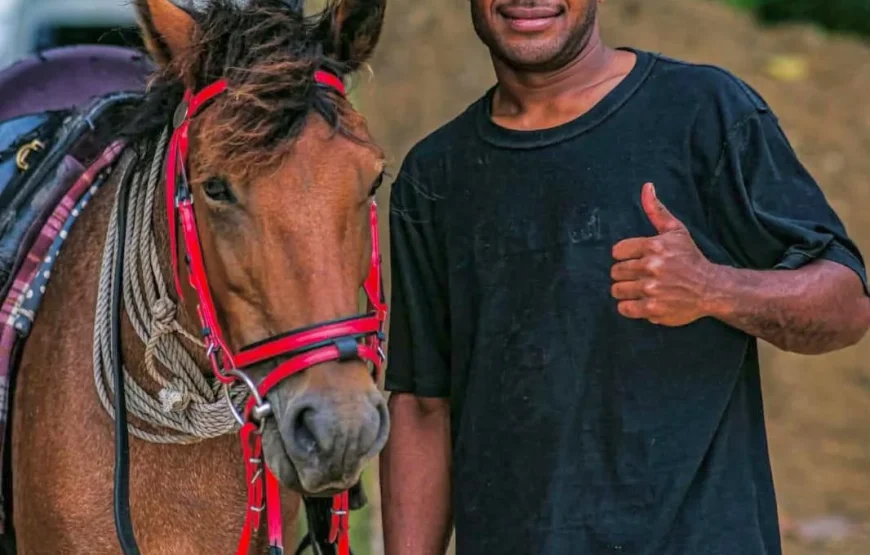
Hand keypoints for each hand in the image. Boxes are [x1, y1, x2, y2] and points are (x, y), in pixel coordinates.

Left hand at [611, 182, 717, 325]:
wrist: (710, 288)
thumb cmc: (690, 258)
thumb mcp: (675, 230)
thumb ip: (656, 210)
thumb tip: (646, 186)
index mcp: (654, 246)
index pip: (617, 251)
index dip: (624, 256)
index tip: (635, 259)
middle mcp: (651, 267)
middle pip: (616, 271)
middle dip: (625, 273)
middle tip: (639, 275)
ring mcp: (652, 289)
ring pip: (618, 290)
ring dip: (626, 290)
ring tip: (639, 288)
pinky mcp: (653, 309)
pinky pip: (625, 308)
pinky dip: (628, 306)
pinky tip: (639, 302)